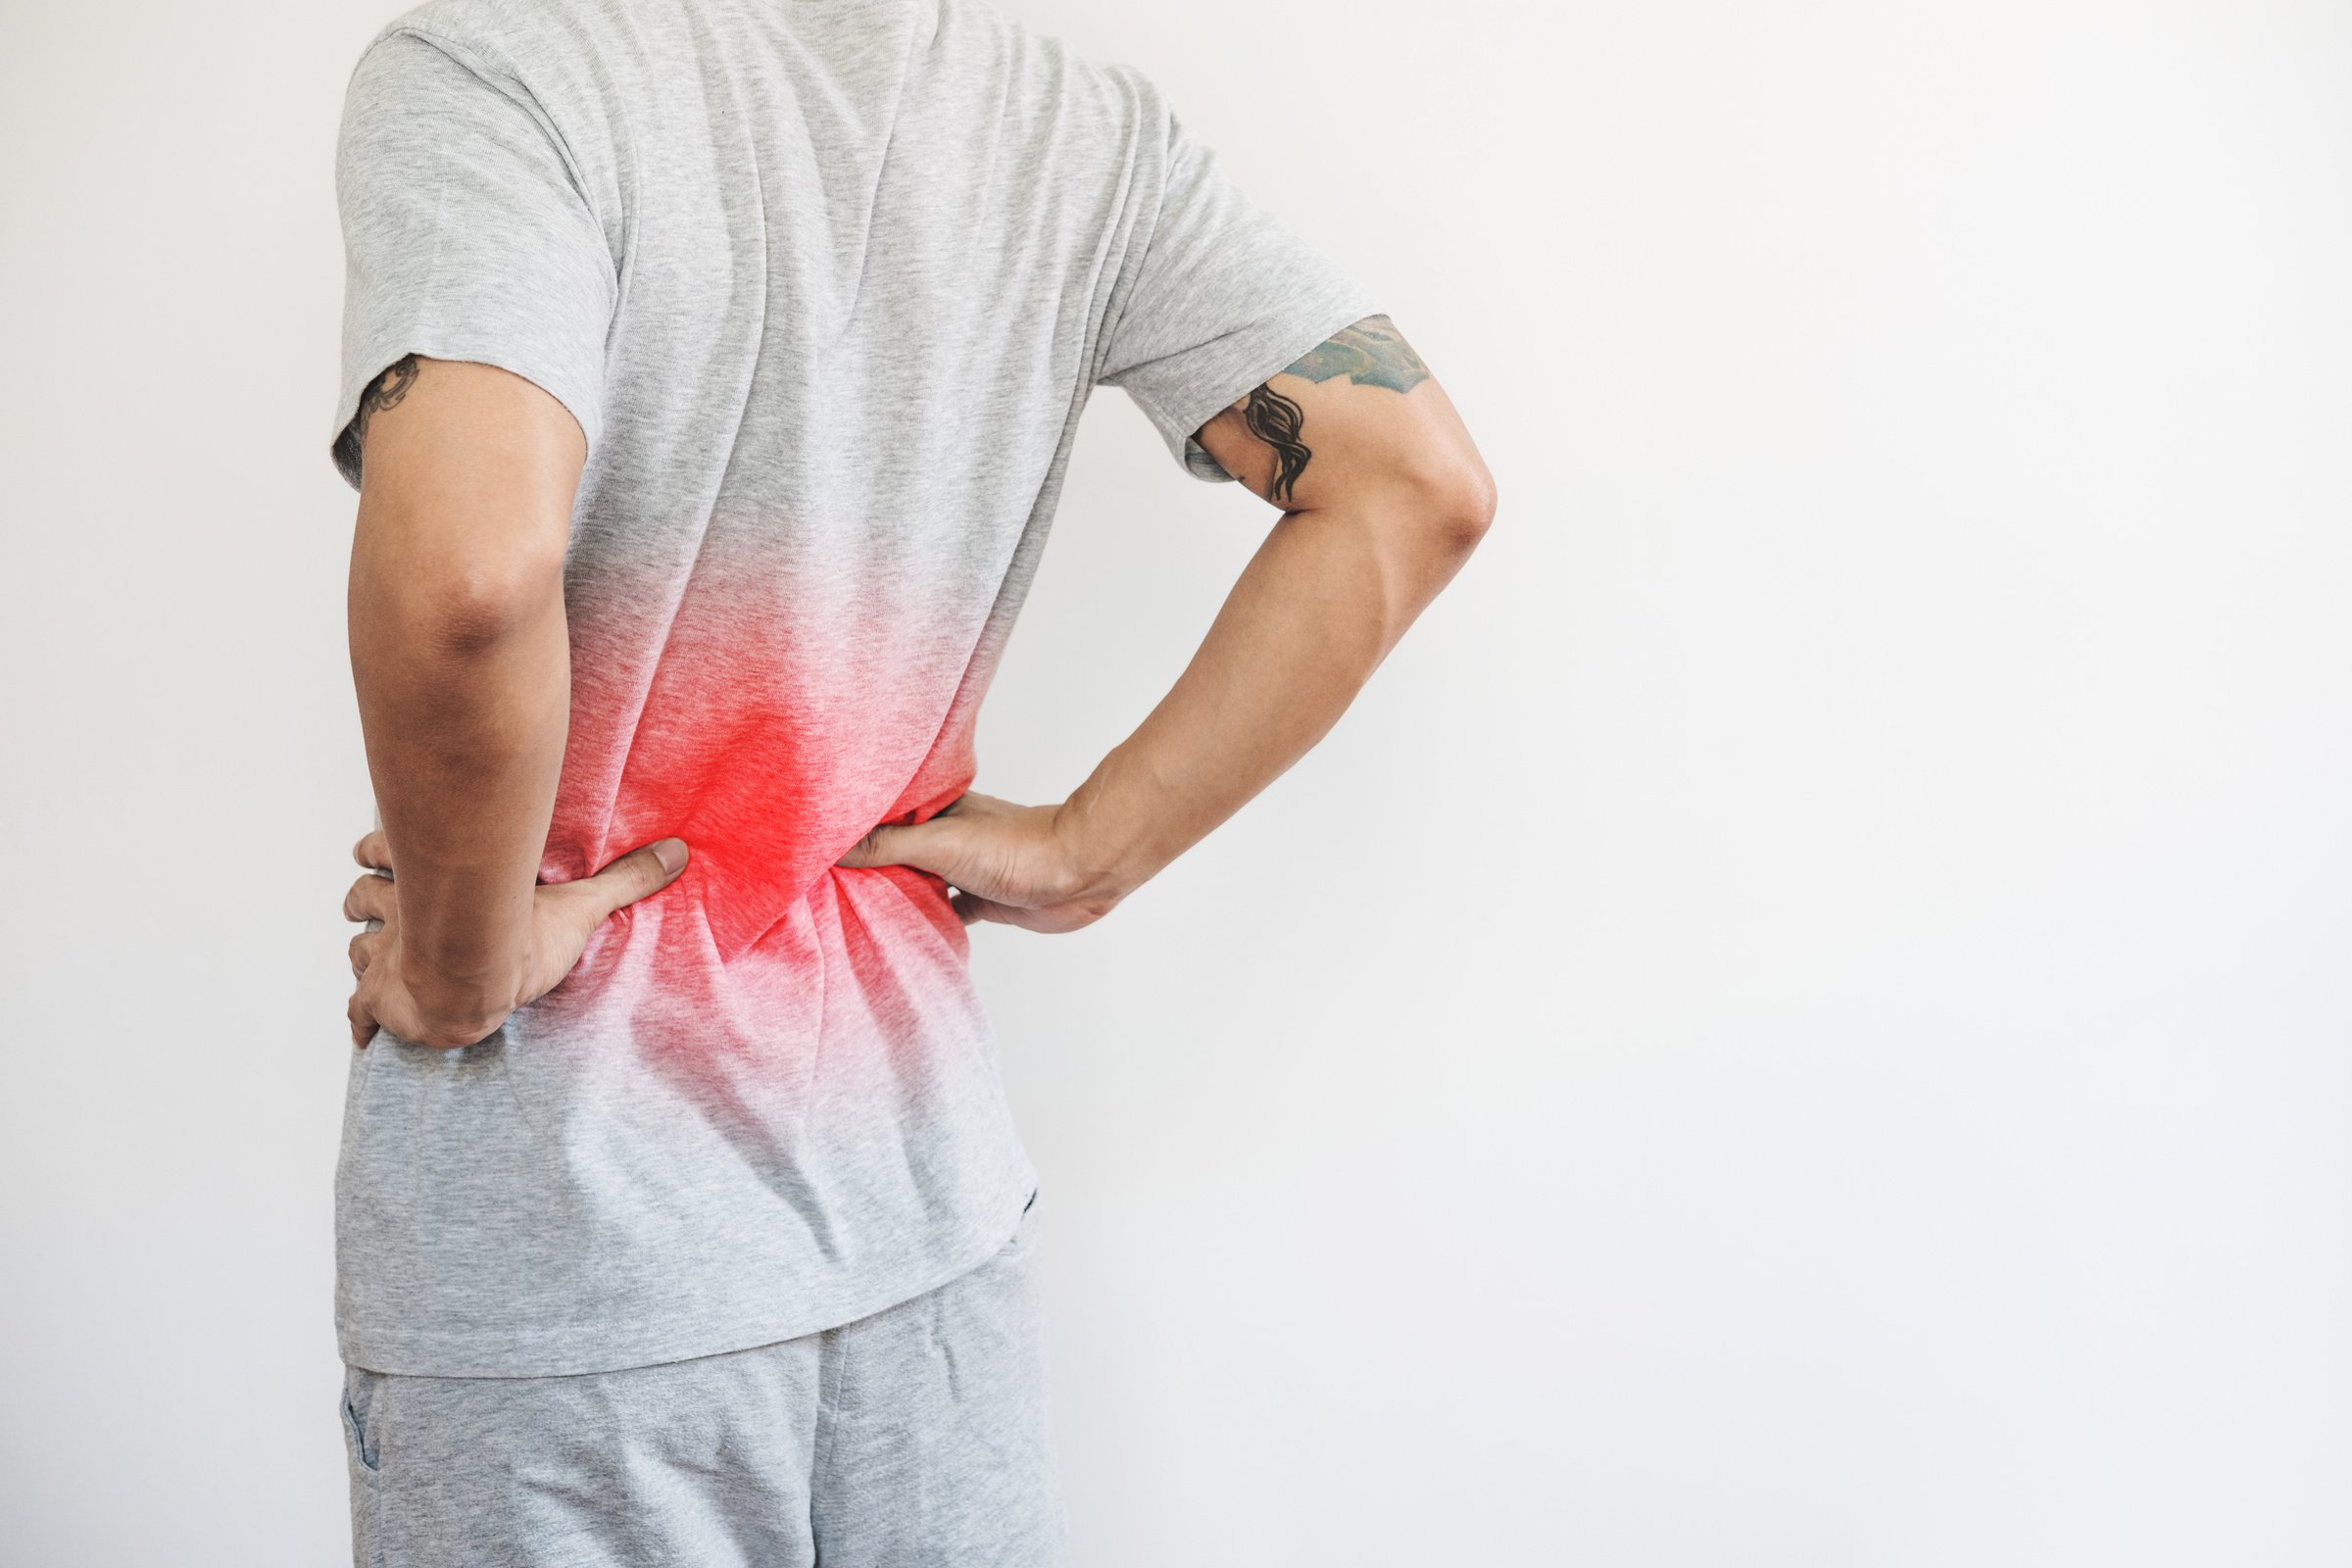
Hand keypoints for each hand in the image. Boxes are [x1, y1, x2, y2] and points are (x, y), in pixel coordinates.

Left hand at [342, 829, 688, 1048]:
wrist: (470, 986)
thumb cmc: (515, 941)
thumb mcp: (577, 904)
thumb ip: (623, 880)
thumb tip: (678, 852)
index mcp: (434, 884)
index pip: (386, 849)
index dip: (380, 847)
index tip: (379, 849)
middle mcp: (400, 915)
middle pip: (361, 895)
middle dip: (365, 897)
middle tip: (372, 899)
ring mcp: (384, 957)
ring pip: (355, 946)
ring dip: (361, 948)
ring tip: (373, 953)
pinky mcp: (379, 999)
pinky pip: (358, 1009)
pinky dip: (360, 1019)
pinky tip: (364, 1031)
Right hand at [836, 792, 1119, 932]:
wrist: (1076, 875)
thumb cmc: (1016, 847)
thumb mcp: (939, 842)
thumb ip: (885, 844)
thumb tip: (827, 844)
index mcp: (934, 809)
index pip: (879, 814)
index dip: (847, 825)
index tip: (807, 838)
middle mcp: (946, 835)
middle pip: (893, 850)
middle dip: (862, 862)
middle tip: (815, 879)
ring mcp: (963, 868)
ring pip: (915, 881)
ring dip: (891, 893)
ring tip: (843, 907)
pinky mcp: (981, 900)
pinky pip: (942, 911)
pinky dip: (923, 920)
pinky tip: (897, 933)